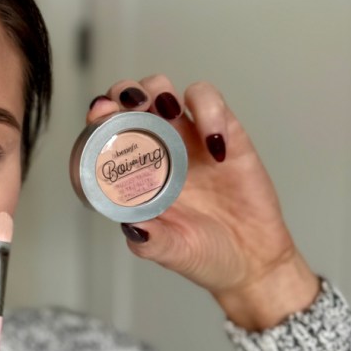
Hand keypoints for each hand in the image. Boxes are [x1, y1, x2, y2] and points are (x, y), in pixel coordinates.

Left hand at [88, 76, 318, 330]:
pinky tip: (214, 146)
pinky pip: (211, 102)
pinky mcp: (225, 132)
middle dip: (124, 93)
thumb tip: (132, 226)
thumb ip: (150, 241)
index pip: (107, 132)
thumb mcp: (170, 251)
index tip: (99, 116)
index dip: (99, 117)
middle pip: (130, 100)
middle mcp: (156, 148)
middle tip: (130, 107)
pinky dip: (209, 110)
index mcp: (134, 172)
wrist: (251, 261)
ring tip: (167, 112)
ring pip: (165, 90)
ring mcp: (188, 137)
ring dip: (159, 90)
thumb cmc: (203, 254)